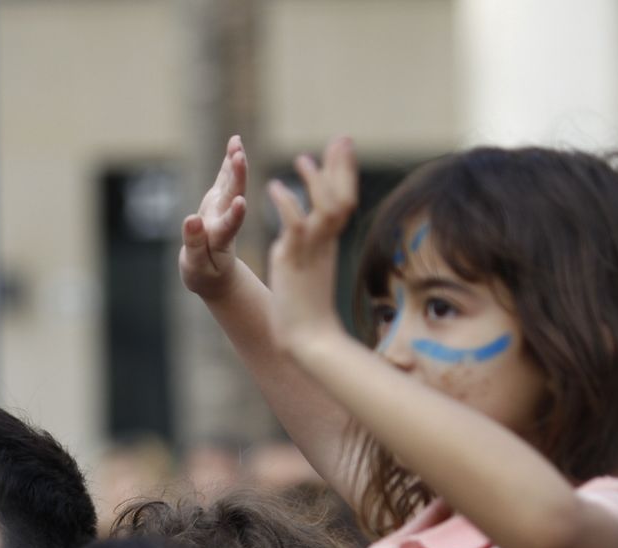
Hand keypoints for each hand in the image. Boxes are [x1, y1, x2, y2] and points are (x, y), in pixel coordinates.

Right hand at [179, 135, 248, 299]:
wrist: (216, 272)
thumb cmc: (204, 273)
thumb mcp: (196, 266)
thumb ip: (195, 244)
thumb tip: (191, 219)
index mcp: (221, 240)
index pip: (229, 227)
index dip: (234, 215)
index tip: (239, 202)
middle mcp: (224, 220)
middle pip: (233, 197)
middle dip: (237, 177)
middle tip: (239, 157)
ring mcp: (223, 209)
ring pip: (231, 185)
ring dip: (235, 164)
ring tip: (237, 143)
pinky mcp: (218, 201)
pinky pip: (225, 179)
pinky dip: (229, 162)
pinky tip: (235, 143)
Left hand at [267, 136, 357, 357]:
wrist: (309, 339)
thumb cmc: (307, 311)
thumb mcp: (309, 270)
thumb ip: (309, 248)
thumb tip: (307, 234)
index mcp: (328, 244)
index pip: (343, 201)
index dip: (344, 174)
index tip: (343, 147)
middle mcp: (325, 244)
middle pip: (343, 197)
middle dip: (342, 168)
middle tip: (341, 138)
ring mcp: (312, 252)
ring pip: (324, 209)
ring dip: (315, 182)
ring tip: (301, 158)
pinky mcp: (294, 263)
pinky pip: (294, 227)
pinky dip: (286, 205)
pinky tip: (274, 187)